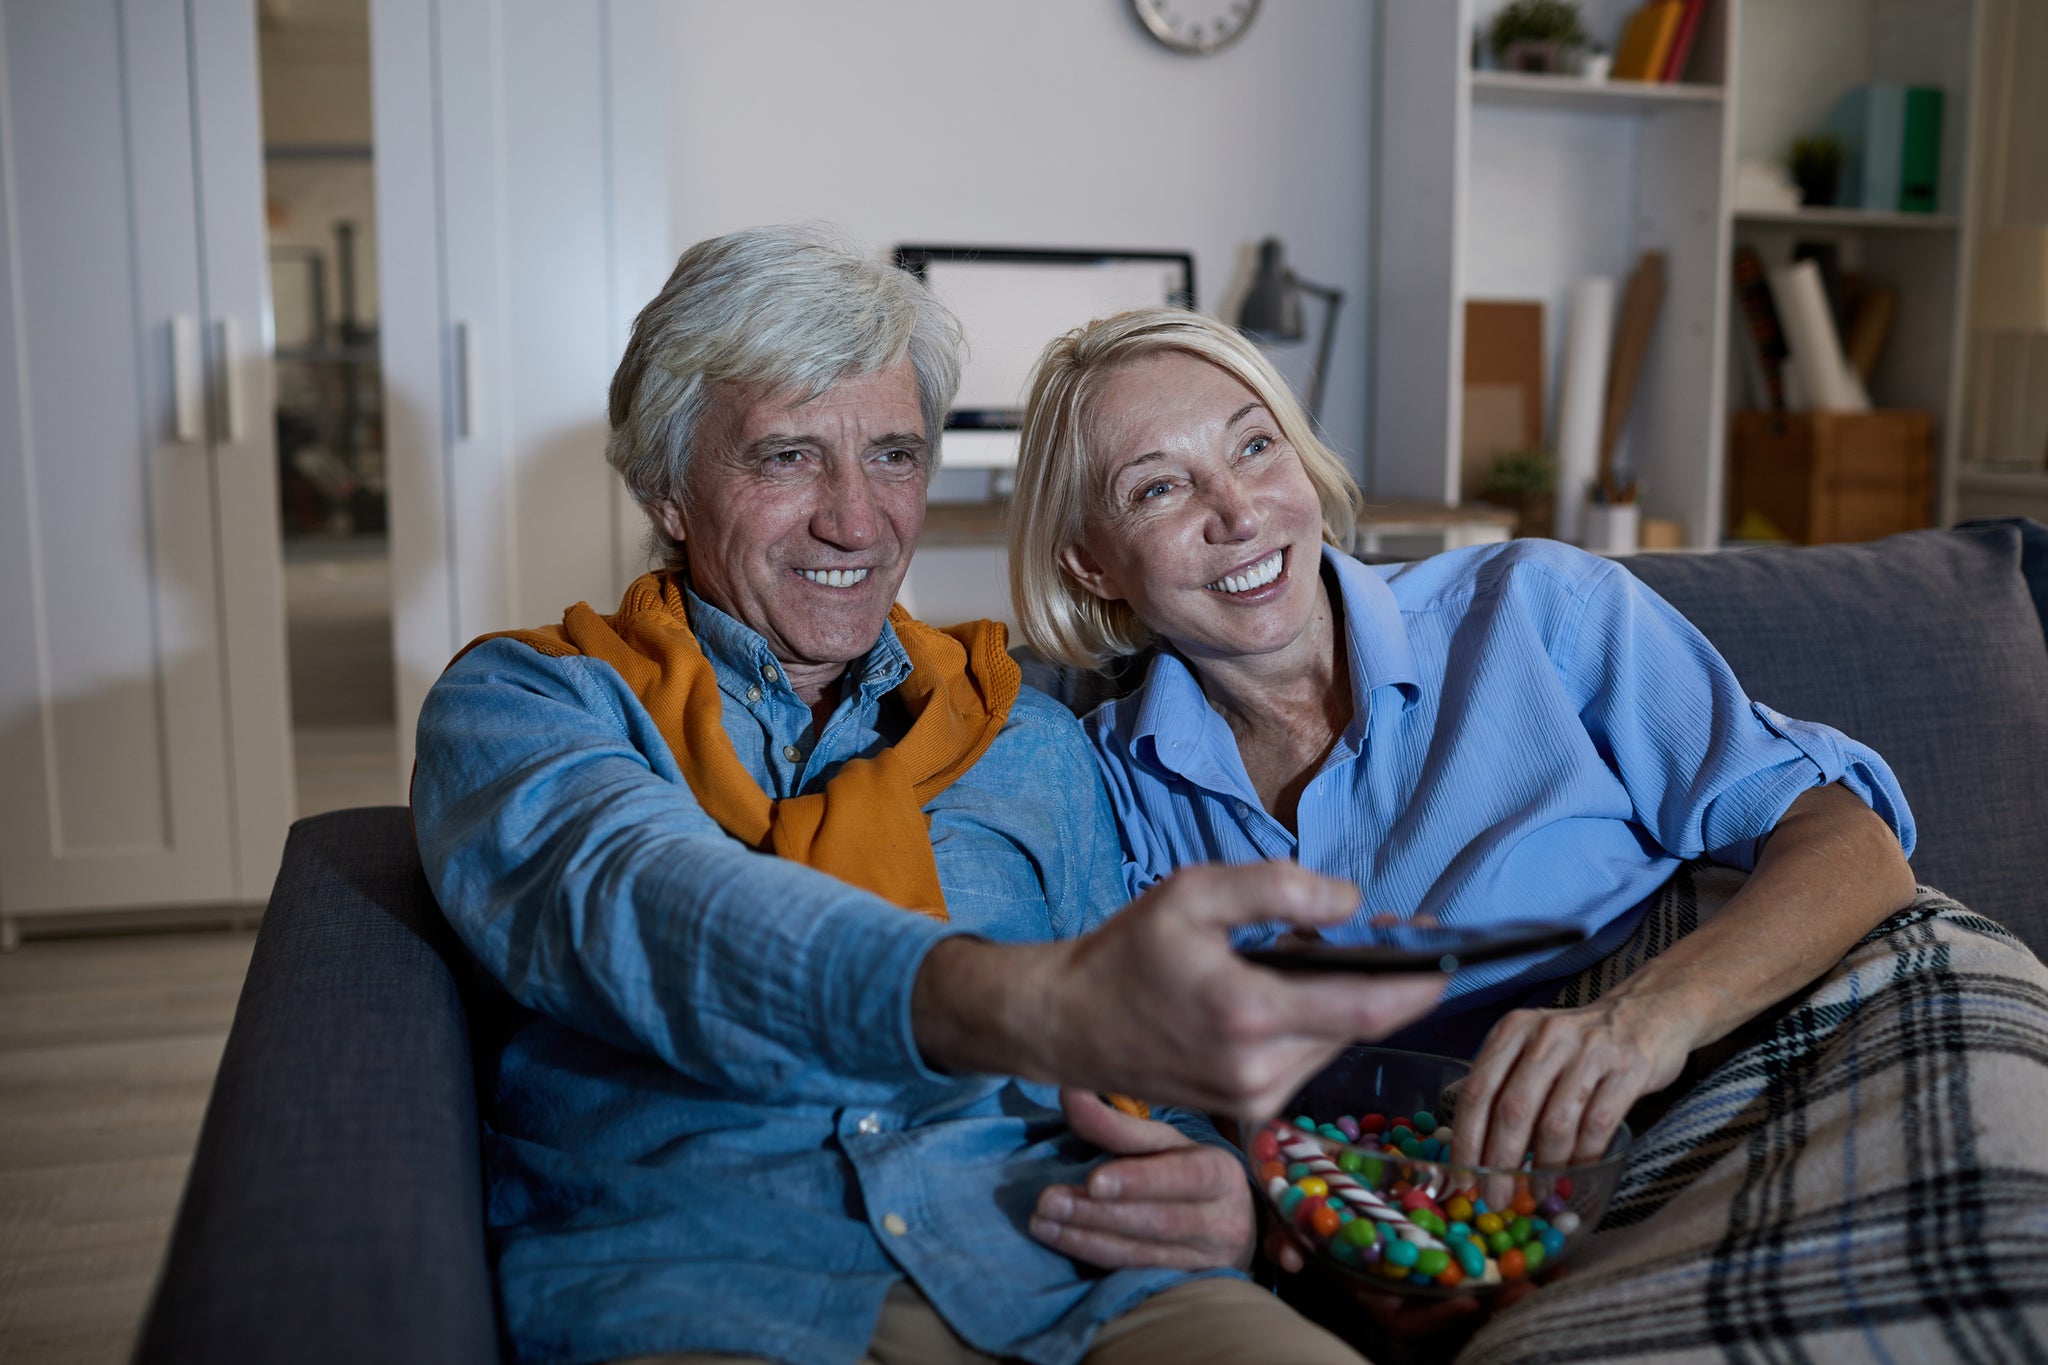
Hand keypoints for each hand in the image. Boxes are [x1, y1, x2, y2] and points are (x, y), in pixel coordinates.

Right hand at [917, 862, 1445, 1118]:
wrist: (1071, 1024)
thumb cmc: (1128, 952)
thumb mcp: (1193, 893)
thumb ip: (1276, 888)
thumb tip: (1350, 902)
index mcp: (1248, 1015)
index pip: (1365, 1008)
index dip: (1419, 983)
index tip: (1453, 953)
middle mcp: (1260, 1071)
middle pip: (1356, 1024)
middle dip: (1382, 980)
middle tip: (1390, 930)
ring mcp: (1256, 1098)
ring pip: (1334, 1042)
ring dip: (1345, 1000)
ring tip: (1327, 953)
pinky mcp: (1250, 1109)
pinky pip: (1307, 1059)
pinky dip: (1316, 1023)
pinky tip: (1298, 989)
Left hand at [1029, 1088, 1254, 1270]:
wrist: (1233, 1224)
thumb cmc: (1188, 1170)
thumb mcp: (1164, 1142)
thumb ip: (1118, 1125)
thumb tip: (1070, 1090)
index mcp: (1220, 1173)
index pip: (1183, 1178)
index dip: (1139, 1181)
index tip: (1094, 1181)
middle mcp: (1221, 1220)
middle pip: (1157, 1221)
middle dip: (1098, 1213)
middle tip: (1048, 1201)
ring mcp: (1206, 1259)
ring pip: (1141, 1252)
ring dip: (1085, 1238)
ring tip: (1042, 1222)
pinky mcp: (1184, 1282)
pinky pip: (1133, 1271)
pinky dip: (1093, 1256)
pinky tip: (1061, 1240)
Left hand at [1451, 992, 1695, 1175]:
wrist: (1649, 1012)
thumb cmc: (1580, 1043)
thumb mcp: (1534, 1046)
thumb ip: (1505, 1083)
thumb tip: (1475, 1149)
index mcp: (1514, 1030)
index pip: (1478, 1090)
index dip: (1466, 1140)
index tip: (1462, 1177)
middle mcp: (1547, 1036)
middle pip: (1513, 1109)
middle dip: (1501, 1162)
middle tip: (1497, 1198)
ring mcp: (1590, 1051)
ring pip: (1556, 1123)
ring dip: (1544, 1168)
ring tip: (1537, 1193)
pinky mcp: (1628, 1069)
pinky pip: (1598, 1125)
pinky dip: (1583, 1159)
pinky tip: (1575, 1178)